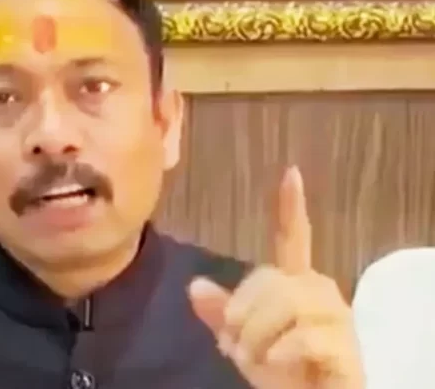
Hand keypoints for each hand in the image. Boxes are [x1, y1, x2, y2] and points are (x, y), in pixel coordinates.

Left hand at [188, 166, 364, 388]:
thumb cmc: (282, 373)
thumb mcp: (242, 343)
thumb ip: (222, 315)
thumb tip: (194, 286)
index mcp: (294, 285)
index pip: (293, 239)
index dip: (290, 207)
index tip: (290, 172)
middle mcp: (319, 293)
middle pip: (271, 277)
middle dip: (242, 312)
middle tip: (234, 344)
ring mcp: (337, 319)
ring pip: (287, 303)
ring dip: (257, 335)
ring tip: (254, 357)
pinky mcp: (346, 348)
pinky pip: (304, 335)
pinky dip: (279, 351)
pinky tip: (273, 362)